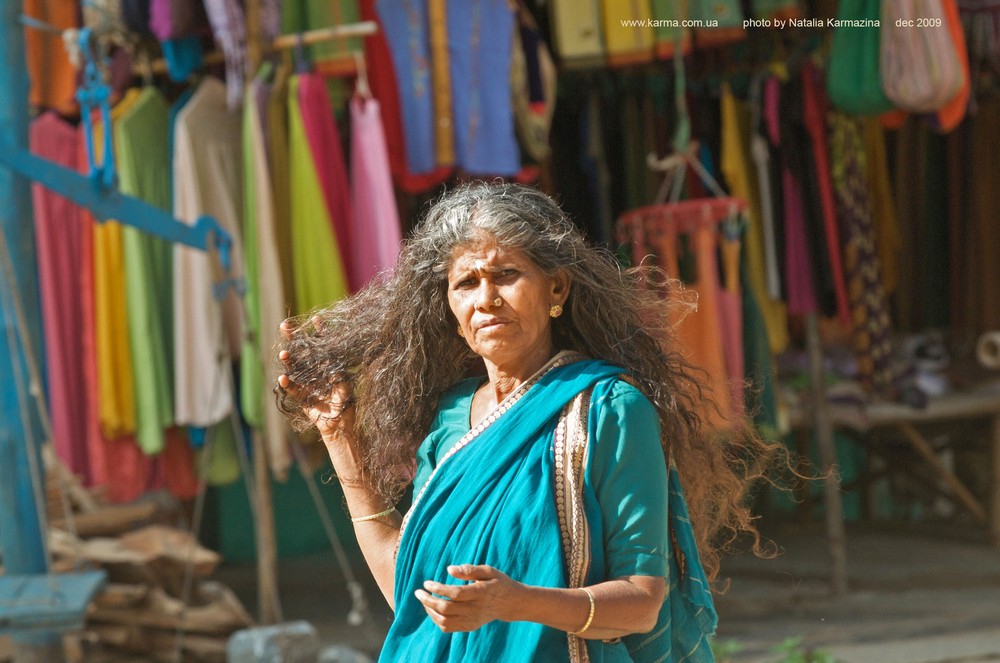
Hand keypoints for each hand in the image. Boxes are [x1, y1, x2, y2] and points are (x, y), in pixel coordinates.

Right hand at [277, 319, 354, 444]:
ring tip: (283, 354)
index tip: (316, 318)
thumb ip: (338, 372)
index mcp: (329, 366)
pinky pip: (292, 388)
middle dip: (294, 339)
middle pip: (303, 352)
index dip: (320, 332)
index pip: (323, 345)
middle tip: (284, 326)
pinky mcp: (301, 397)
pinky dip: (287, 383)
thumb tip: (330, 358)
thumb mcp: (345, 384)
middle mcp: (316, 371)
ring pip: (295, 367)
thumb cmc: (347, 402)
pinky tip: (283, 377)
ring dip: (289, 360)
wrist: (341, 424)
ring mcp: (307, 382)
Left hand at [414, 564, 521, 632]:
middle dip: (428, 600)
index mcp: (480, 593)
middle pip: (446, 609)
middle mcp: (475, 609)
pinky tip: (433, 609)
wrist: (510, 603)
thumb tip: (449, 569)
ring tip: (424, 600)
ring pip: (445, 621)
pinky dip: (437, 620)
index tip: (426, 582)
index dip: (438, 588)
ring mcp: (472, 620)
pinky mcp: (469, 626)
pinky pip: (448, 628)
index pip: (454, 594)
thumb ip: (469, 569)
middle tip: (418, 592)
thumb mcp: (488, 570)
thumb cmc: (497, 582)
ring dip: (430, 611)